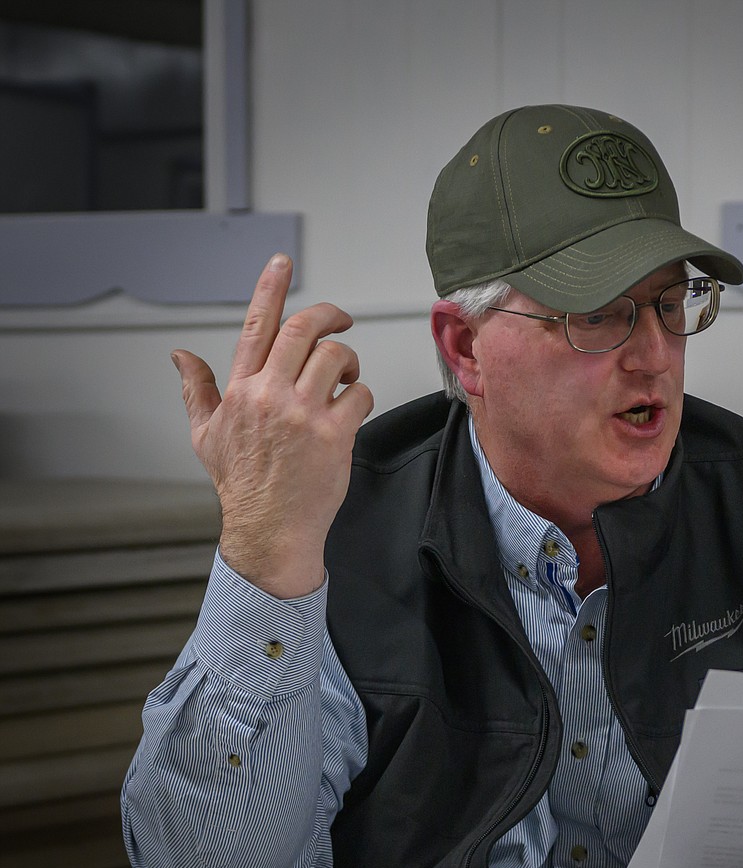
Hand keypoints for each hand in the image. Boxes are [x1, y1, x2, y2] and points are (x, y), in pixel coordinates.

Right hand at [175, 254, 373, 597]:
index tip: (281, 262)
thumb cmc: (242, 484)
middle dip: (329, 315)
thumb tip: (179, 355)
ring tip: (345, 377)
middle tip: (341, 319)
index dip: (270, 288)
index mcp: (241, 390)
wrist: (270, 528)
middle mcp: (271, 395)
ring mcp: (304, 414)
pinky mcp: (334, 435)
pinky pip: (360, 393)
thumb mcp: (206, 435)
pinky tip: (351, 410)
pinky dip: (361, 395)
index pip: (256, 326)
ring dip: (348, 360)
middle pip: (304, 329)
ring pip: (336, 357)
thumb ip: (196, 389)